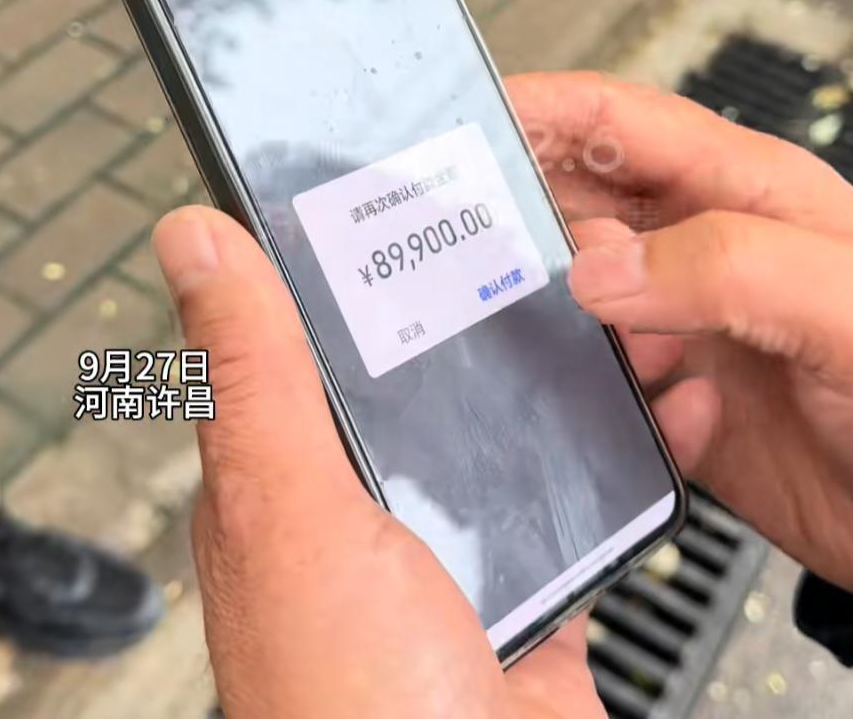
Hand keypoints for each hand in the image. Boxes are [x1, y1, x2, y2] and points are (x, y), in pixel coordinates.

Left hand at [154, 207, 605, 718]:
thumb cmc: (349, 700)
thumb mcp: (293, 508)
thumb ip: (253, 376)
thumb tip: (194, 240)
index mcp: (298, 459)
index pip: (315, 326)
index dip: (352, 253)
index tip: (405, 186)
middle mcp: (372, 488)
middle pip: (427, 363)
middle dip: (481, 299)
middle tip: (540, 230)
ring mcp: (456, 528)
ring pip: (509, 414)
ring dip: (560, 362)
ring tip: (610, 296)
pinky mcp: (528, 569)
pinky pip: (580, 482)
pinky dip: (626, 442)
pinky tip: (658, 405)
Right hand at [508, 70, 852, 597]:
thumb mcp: (849, 302)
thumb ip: (725, 266)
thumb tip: (596, 269)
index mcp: (742, 193)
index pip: (619, 122)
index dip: (542, 108)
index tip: (471, 117)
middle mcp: (700, 250)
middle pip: (578, 201)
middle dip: (517, 208)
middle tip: (461, 234)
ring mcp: (681, 323)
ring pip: (574, 294)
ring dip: (550, 313)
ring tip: (536, 332)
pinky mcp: (669, 394)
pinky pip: (599, 379)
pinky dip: (599, 394)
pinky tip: (648, 412)